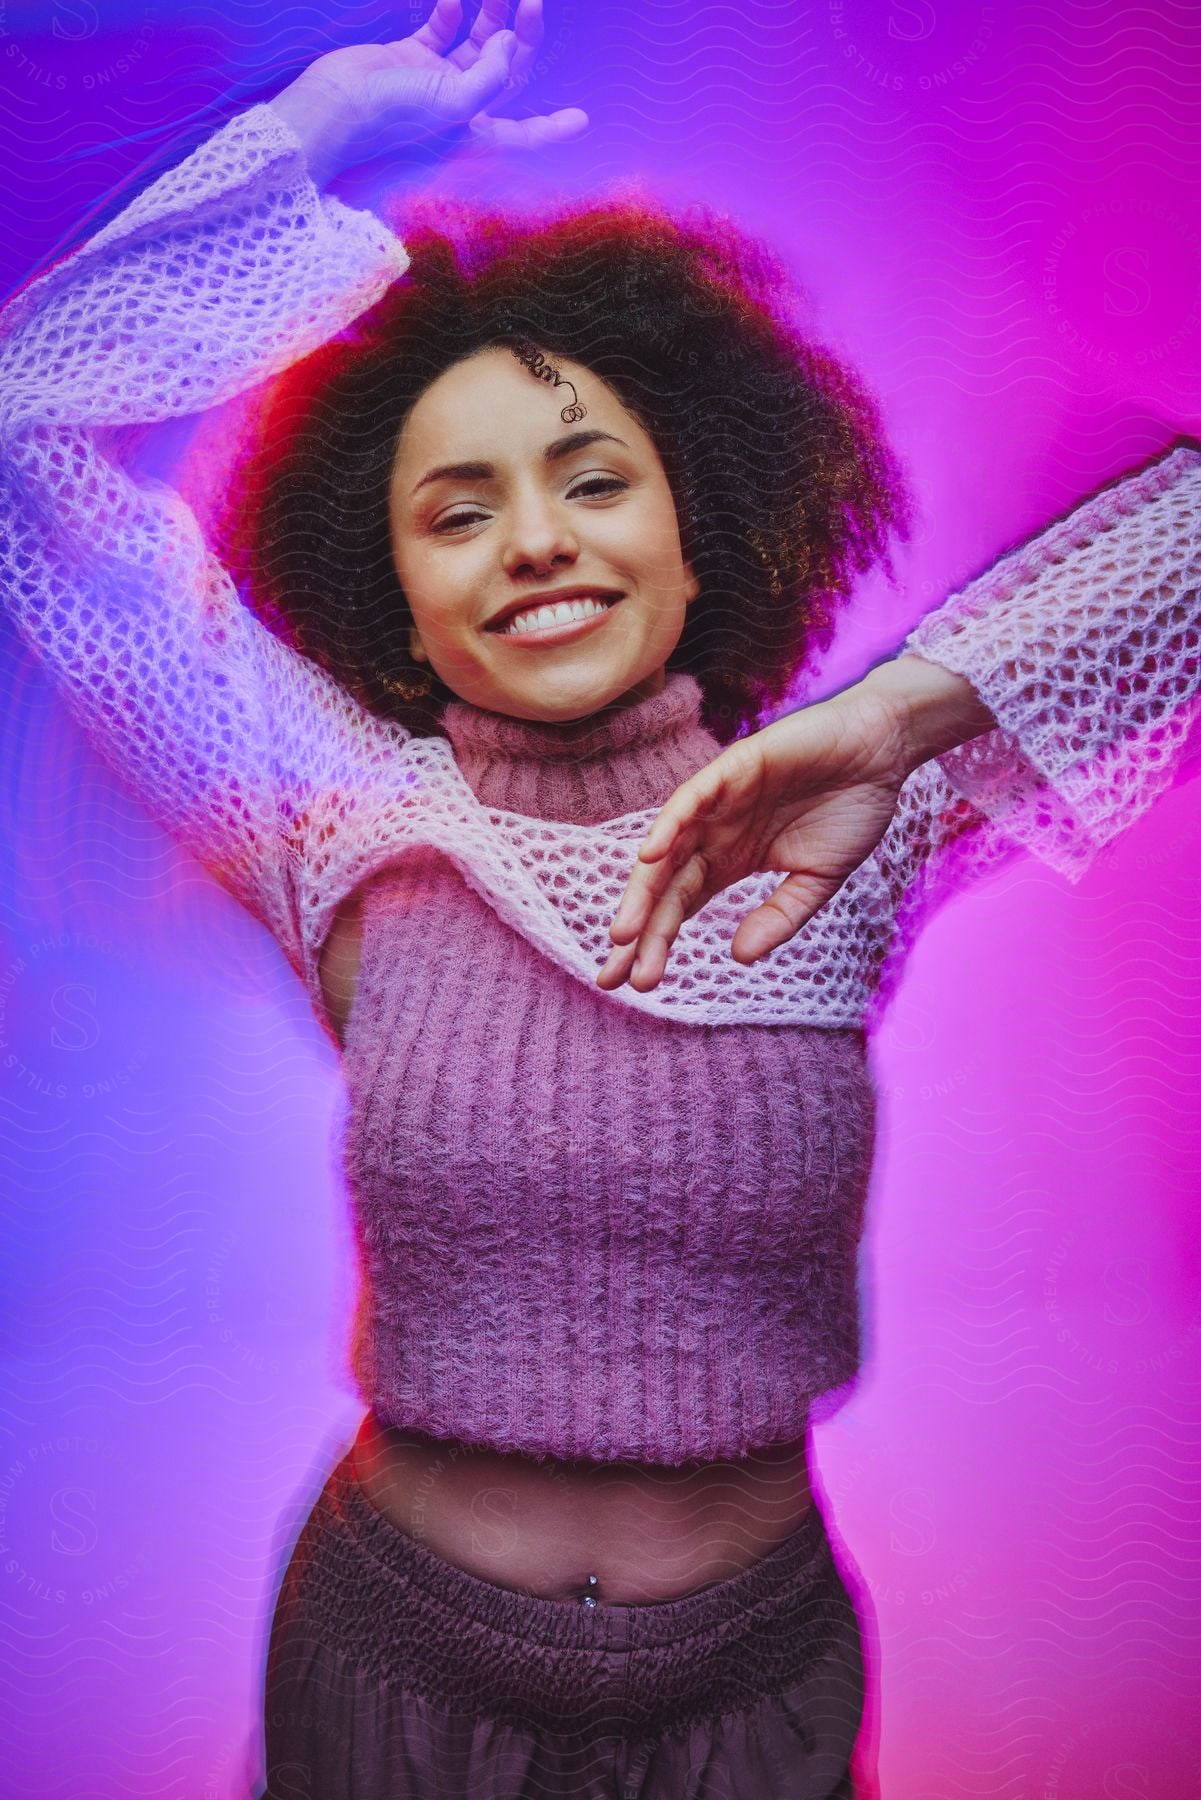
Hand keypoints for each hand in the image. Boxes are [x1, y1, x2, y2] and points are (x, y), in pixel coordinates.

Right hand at [270, 0, 587, 186]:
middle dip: (525, 37)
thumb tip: (507, 40)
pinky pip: (445, 28)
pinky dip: (455, 9)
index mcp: (474, 132)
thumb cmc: (392, 117)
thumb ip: (490, 73)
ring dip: (494, 12)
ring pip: (479, 41)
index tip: (581, 119)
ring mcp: (436, 79)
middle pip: (507, 70)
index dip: (552, 127)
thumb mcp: (453, 104)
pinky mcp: (412, 55)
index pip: (523, 132)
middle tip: (535, 1)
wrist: (334, 106)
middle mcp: (460, 108)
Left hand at [596, 682, 914, 993]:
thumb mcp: (818, 880)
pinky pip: (691, 798)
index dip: (655, 944)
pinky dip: (669, 824)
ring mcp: (719, 802)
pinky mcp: (733, 768)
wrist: (882, 751)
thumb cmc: (851, 810)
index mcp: (729, 861)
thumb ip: (780, 916)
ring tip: (623, 933)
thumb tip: (739, 957)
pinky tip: (650, 855)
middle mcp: (714, 834)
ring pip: (667, 849)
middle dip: (638, 930)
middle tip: (614, 974)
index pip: (680, 907)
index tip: (636, 984)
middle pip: (664, 886)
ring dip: (643, 889)